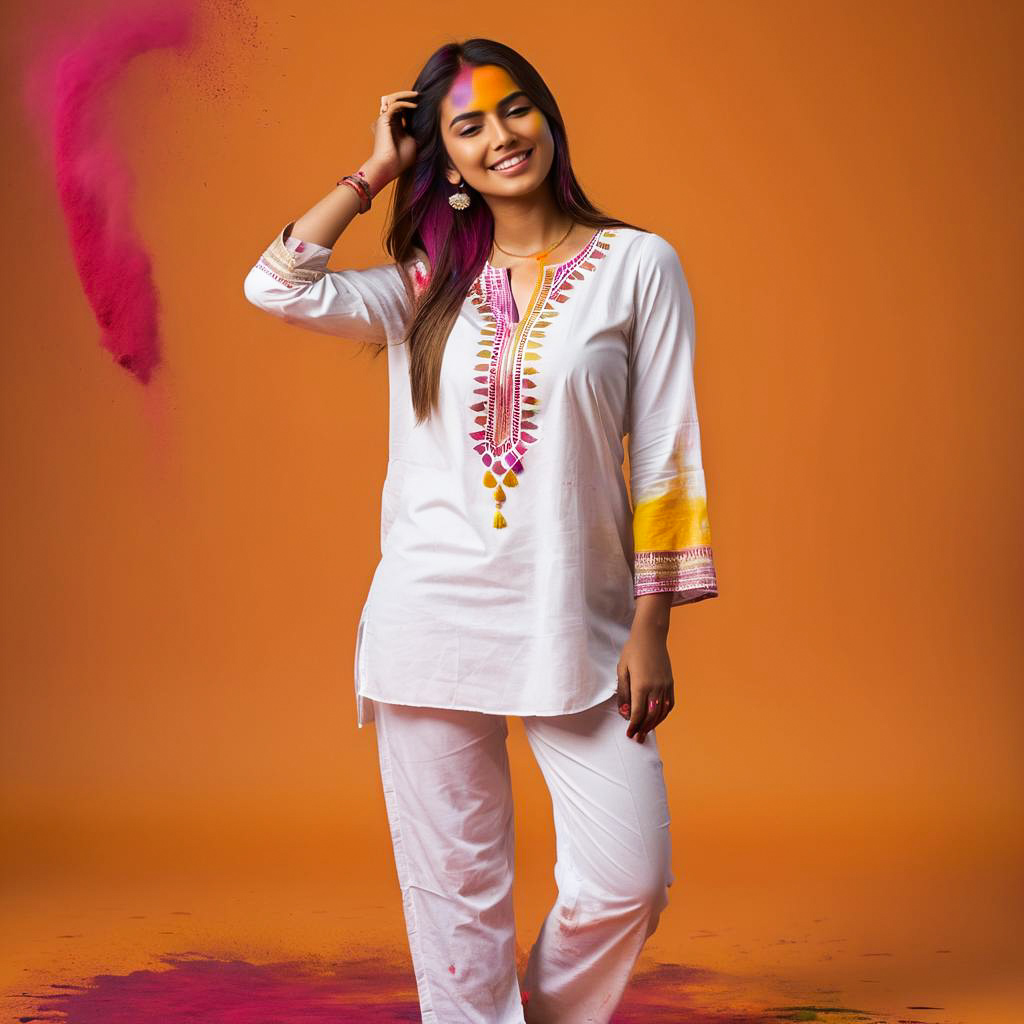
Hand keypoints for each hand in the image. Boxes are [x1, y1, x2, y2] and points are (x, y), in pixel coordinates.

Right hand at [368, 89, 419, 183]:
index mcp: (394, 126)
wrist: (389, 167)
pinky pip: (394, 105)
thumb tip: (425, 119)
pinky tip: (415, 106)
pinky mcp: (383, 119)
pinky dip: (405, 104)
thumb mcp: (413, 141)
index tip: (424, 101)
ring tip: (417, 96)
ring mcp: (383, 119)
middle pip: (396, 101)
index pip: (402, 109)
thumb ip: (415, 129)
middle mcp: (387, 121)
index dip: (411, 103)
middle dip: (408, 96)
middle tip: (421, 95)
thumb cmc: (401, 159)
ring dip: (405, 95)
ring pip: (393, 99)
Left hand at [616, 621, 674, 742]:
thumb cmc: (633, 651)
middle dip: (643, 729)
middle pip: (651, 715)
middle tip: (637, 738)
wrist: (651, 635)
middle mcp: (656, 687)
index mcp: (641, 685)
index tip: (629, 734)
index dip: (633, 725)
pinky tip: (658, 718)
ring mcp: (665, 685)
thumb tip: (624, 712)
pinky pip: (670, 703)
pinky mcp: (670, 682)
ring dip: (654, 724)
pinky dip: (664, 714)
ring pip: (662, 712)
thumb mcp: (622, 670)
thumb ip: (623, 692)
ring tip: (646, 731)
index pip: (638, 712)